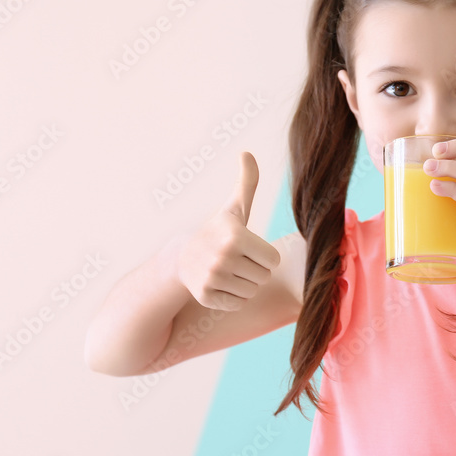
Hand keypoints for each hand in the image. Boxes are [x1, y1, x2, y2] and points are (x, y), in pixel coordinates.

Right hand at [177, 151, 280, 310]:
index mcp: (235, 235)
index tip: (246, 247)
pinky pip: (238, 303)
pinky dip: (232, 297)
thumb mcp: (235, 208)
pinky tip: (219, 284)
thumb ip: (247, 182)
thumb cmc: (219, 232)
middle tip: (235, 260)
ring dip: (244, 284)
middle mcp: (222, 257)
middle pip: (264, 277)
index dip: (263, 255)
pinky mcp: (205, 297)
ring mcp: (212, 278)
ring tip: (227, 271)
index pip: (273, 259)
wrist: (182, 258)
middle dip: (254, 270)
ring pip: (252, 291)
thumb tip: (246, 152)